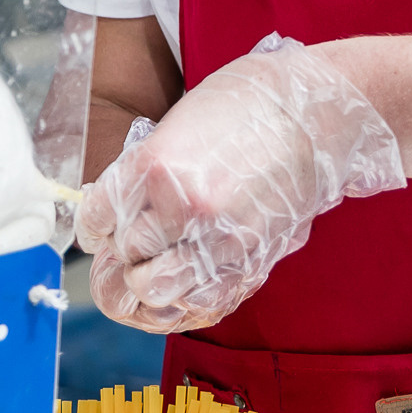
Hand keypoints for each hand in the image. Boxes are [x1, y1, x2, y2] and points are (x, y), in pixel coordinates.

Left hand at [75, 35, 404, 333]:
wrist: (314, 115)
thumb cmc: (242, 109)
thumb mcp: (174, 127)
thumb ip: (139, 176)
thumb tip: (109, 221)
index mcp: (153, 165)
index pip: (97, 221)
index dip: (97, 226)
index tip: (105, 224)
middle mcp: (181, 208)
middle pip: (123, 260)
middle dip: (122, 256)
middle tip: (133, 245)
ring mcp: (218, 240)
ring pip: (153, 291)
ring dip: (149, 281)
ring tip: (158, 264)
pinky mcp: (250, 263)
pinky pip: (199, 303)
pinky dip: (183, 299)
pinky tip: (185, 280)